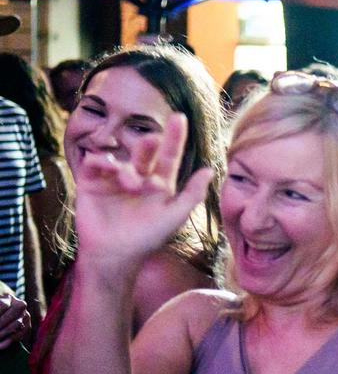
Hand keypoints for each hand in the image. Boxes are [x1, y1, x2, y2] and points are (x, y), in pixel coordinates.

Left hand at [0, 284, 27, 350]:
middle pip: (11, 314)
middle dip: (0, 324)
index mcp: (8, 298)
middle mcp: (20, 304)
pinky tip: (0, 346)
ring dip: (3, 334)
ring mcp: (25, 315)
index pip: (3, 305)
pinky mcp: (28, 326)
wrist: (6, 316)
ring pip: (17, 324)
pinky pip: (20, 334)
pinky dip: (8, 341)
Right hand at [72, 113, 211, 273]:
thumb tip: (209, 170)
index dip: (174, 138)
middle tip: (152, 139)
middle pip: (144, 153)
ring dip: (127, 168)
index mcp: (159, 185)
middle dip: (148, 145)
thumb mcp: (174, 216)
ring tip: (131, 185)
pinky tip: (105, 169)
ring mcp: (113, 181)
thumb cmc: (147, 239)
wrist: (114, 256)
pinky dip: (100, 162)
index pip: (169, 157)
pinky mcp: (91, 184)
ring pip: (121, 161)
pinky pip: (94, 164)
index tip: (179, 117)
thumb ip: (193, 194)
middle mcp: (137, 179)